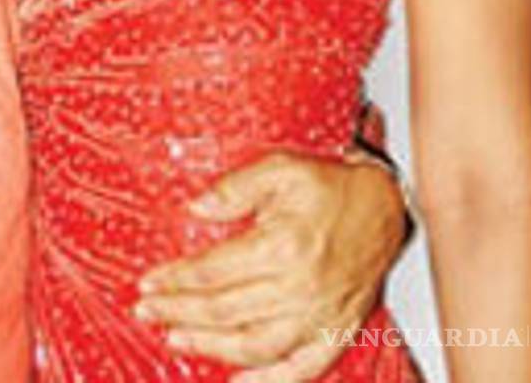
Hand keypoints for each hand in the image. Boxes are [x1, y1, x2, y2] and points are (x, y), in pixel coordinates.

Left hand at [134, 151, 408, 381]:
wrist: (384, 206)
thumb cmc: (331, 188)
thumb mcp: (279, 169)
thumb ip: (234, 188)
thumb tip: (196, 208)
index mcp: (282, 247)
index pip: (212, 272)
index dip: (175, 279)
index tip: (147, 282)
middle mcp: (301, 288)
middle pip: (224, 311)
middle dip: (178, 311)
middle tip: (146, 310)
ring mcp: (320, 315)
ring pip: (254, 345)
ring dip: (209, 346)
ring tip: (175, 338)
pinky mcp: (336, 331)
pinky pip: (301, 369)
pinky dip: (268, 381)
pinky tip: (237, 381)